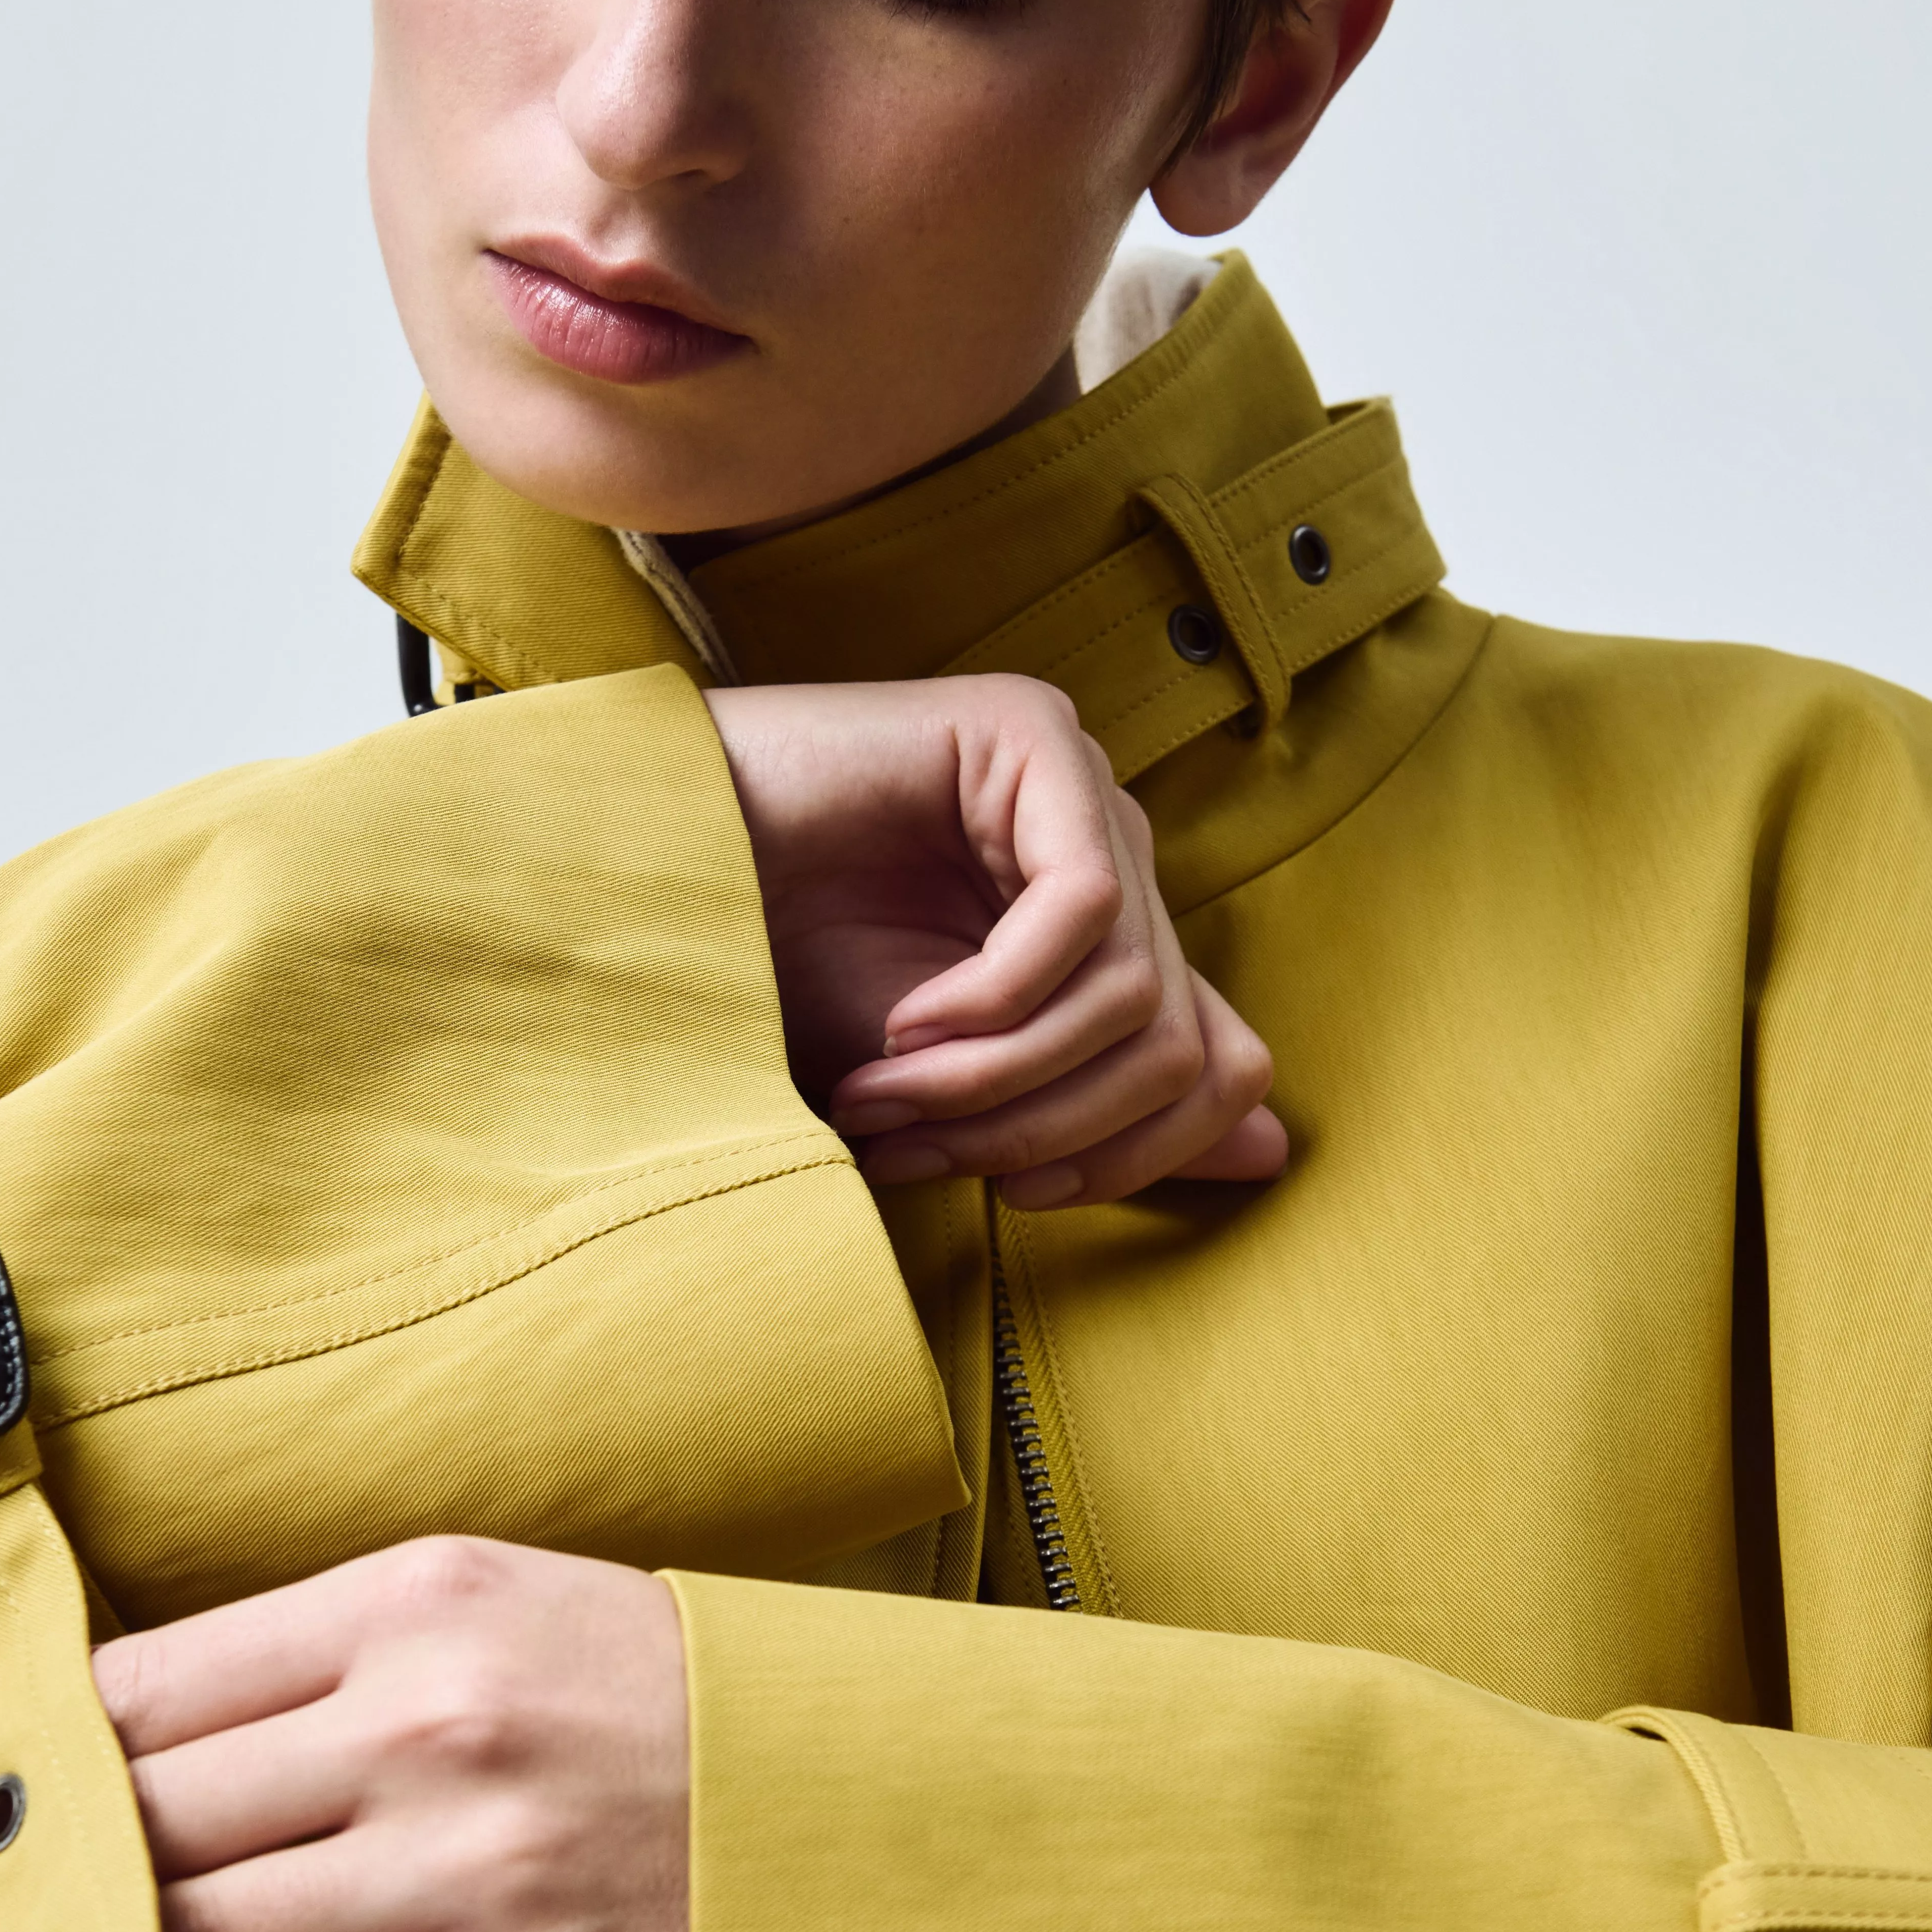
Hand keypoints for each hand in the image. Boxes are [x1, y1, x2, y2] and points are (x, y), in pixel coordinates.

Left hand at [93, 1537, 687, 1931]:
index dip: (58, 1761)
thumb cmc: (655, 1702)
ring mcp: (472, 1871)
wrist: (866, 1803)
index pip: (138, 1687)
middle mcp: (428, 1724)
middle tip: (52, 1918)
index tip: (35, 1806)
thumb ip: (328, 1655)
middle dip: (74, 1883)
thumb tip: (123, 1735)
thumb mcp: (499, 1607)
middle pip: (141, 1821)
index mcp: (415, 1601)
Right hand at [704, 673, 1284, 1207]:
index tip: (1020, 1195)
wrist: (657, 884)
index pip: (1216, 1062)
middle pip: (1174, 1044)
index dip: (1138, 1155)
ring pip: (1132, 991)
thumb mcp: (949, 1086)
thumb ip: (1101, 1110)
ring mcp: (1079, 785)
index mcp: (1107, 934)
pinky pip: (1084, 907)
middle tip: (916, 1148)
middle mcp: (1113, 853)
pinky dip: (996, 999)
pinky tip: (906, 1024)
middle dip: (1044, 1127)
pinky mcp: (1030, 736)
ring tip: (888, 1092)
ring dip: (1000, 1077)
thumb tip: (1274, 1154)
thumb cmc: (782, 978)